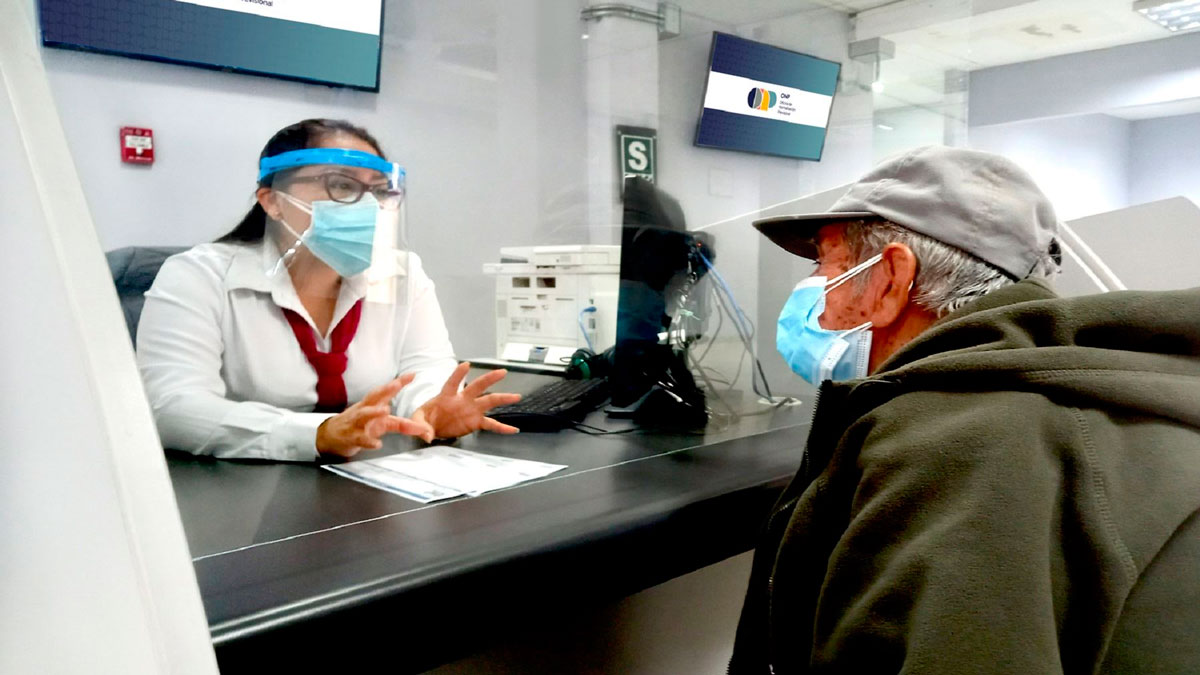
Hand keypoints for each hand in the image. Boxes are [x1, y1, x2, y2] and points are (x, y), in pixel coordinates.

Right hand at [315, 374, 434, 458]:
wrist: (331, 436)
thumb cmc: (359, 425)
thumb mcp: (381, 423)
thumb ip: (402, 424)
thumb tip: (423, 427)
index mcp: (372, 405)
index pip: (386, 391)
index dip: (399, 382)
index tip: (412, 375)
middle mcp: (365, 410)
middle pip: (373, 397)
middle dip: (385, 390)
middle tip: (396, 384)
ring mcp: (357, 423)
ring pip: (364, 415)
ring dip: (374, 412)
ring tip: (385, 410)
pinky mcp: (352, 437)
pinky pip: (360, 439)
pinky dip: (368, 441)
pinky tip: (377, 444)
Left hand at [412, 362, 521, 439]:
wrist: (432, 428)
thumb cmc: (425, 419)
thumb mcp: (417, 419)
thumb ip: (420, 425)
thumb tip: (426, 436)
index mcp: (447, 395)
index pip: (453, 382)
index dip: (458, 374)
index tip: (466, 365)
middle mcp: (462, 399)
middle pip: (477, 386)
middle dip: (489, 379)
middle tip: (502, 372)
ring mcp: (471, 410)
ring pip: (489, 401)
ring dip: (502, 398)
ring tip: (516, 396)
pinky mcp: (475, 422)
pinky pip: (491, 424)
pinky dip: (502, 427)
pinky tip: (512, 429)